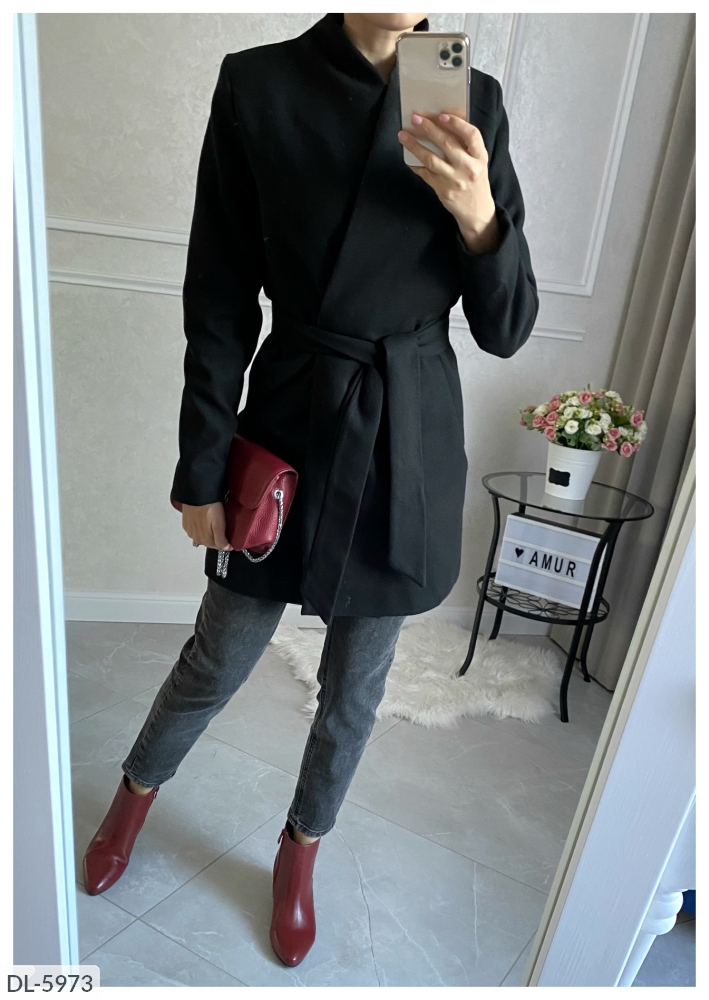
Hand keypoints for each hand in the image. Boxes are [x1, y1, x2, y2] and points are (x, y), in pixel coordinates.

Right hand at [182, 502, 232, 549]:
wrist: (197, 494)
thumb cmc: (210, 508)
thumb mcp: (219, 525)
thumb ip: (221, 539)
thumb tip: (225, 548)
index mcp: (205, 541)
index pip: (218, 547)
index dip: (225, 543)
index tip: (231, 538)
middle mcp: (196, 538)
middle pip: (209, 542)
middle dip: (217, 538)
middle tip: (224, 529)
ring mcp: (190, 531)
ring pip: (202, 536)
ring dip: (208, 533)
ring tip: (214, 524)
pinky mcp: (186, 523)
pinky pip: (195, 530)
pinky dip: (200, 528)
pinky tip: (204, 520)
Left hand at [397, 112, 501, 253]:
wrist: (477, 211)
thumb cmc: (475, 179)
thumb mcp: (478, 161)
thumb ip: (466, 145)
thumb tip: (442, 122)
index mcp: (480, 157)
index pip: (471, 135)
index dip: (457, 123)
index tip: (441, 115)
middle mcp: (469, 168)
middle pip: (447, 144)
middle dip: (429, 129)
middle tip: (415, 118)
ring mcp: (455, 181)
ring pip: (431, 159)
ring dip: (415, 145)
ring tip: (403, 135)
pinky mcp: (443, 191)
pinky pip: (425, 174)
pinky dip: (415, 164)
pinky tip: (407, 156)